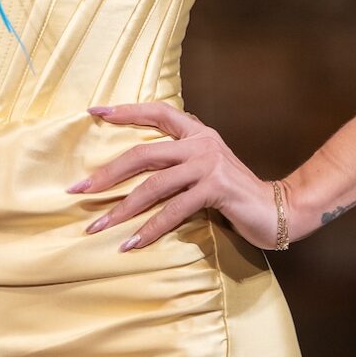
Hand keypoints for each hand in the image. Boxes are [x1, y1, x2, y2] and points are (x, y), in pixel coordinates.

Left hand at [70, 101, 300, 250]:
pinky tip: (132, 244)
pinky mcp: (215, 189)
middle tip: (78, 189)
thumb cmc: (236, 192)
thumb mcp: (206, 167)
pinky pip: (173, 211)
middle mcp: (201, 143)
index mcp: (197, 133)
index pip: (157, 112)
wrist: (277, 209)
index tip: (94, 112)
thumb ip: (180, 160)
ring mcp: (208, 165)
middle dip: (107, 173)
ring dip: (122, 209)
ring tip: (98, 226)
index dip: (126, 111)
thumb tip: (138, 166)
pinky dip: (150, 230)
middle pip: (143, 153)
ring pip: (153, 185)